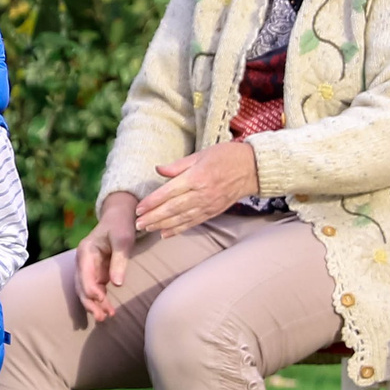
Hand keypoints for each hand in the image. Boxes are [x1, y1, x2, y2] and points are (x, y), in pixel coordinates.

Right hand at [75, 193, 139, 321]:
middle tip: (102, 317)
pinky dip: (100, 300)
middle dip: (90, 302)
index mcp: (86, 251)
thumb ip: (119, 260)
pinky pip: (95, 289)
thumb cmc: (121, 226)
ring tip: (105, 318)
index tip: (100, 299)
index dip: (90, 289)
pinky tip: (108, 310)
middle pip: (81, 286)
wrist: (119, 217)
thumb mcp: (123, 239)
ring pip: (87, 290)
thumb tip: (117, 283)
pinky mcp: (96, 272)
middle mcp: (83, 261)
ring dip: (94, 304)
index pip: (84, 274)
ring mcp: (89, 267)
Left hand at [132, 140, 261, 235]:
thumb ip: (178, 165)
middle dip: (153, 217)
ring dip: (162, 225)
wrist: (252, 169)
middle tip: (137, 224)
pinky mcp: (213, 212)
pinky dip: (178, 229)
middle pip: (172, 208)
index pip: (169, 192)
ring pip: (181, 218)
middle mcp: (202, 194)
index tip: (138, 208)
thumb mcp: (200, 154)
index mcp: (197, 177)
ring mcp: (208, 205)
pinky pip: (193, 223)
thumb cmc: (225, 156)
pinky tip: (165, 234)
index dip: (152, 201)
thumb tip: (158, 169)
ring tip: (147, 229)